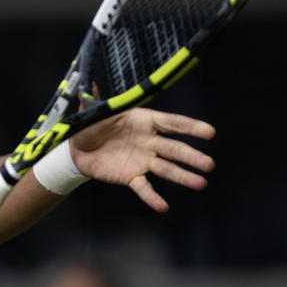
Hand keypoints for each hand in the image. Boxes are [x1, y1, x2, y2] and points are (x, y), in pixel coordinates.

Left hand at [71, 108, 214, 211]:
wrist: (76, 149)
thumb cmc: (90, 125)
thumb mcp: (92, 112)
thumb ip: (95, 100)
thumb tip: (87, 79)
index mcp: (144, 121)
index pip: (172, 123)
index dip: (190, 127)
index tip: (209, 132)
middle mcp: (148, 141)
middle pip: (174, 149)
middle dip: (191, 156)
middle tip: (209, 165)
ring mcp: (142, 160)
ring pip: (166, 168)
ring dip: (183, 176)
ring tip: (200, 183)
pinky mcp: (131, 176)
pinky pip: (144, 188)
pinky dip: (152, 197)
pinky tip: (163, 207)